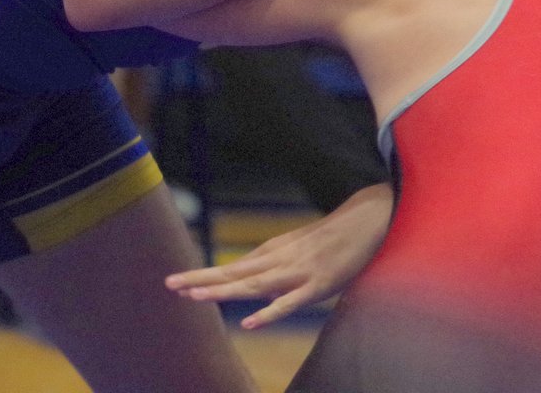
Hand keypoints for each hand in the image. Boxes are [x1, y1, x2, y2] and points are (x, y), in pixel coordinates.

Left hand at [166, 184, 393, 328]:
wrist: (369, 218)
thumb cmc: (336, 235)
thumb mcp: (301, 246)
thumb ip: (279, 264)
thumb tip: (257, 286)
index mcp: (276, 251)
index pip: (234, 266)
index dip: (206, 276)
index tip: (177, 283)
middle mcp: (281, 260)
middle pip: (236, 273)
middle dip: (202, 280)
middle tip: (170, 285)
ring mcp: (298, 272)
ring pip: (255, 285)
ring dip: (224, 291)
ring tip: (195, 298)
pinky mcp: (319, 285)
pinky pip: (290, 303)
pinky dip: (269, 312)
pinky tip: (248, 322)